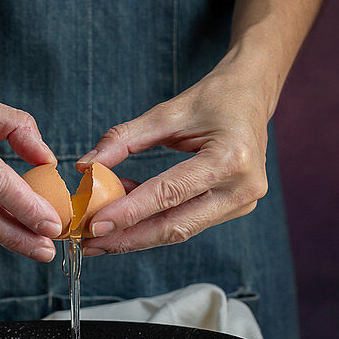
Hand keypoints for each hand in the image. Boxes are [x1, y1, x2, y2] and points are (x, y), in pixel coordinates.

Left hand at [76, 49, 273, 254]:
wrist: (252, 95)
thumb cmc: (214, 98)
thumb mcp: (167, 112)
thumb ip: (124, 139)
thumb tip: (85, 166)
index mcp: (230, 159)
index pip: (169, 194)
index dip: (129, 212)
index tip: (94, 224)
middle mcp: (242, 188)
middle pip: (175, 225)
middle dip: (128, 238)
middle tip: (88, 242)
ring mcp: (242, 203)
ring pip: (180, 230)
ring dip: (136, 233)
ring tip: (99, 233)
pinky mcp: (235, 208)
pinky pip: (188, 221)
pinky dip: (153, 220)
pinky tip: (124, 215)